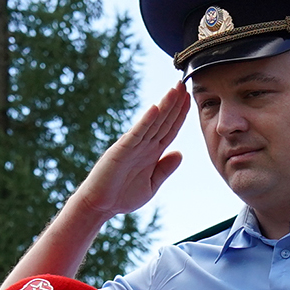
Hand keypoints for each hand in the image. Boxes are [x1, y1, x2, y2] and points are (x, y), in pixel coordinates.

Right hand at [75, 87, 189, 219]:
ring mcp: (133, 146)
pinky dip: (146, 121)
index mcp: (152, 153)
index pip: (170, 129)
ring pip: (152, 123)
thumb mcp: (151, 184)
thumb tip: (180, 153)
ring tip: (174, 89)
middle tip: (184, 84)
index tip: (189, 99)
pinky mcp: (121, 150)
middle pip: (163, 121)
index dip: (180, 115)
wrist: (100, 206)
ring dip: (164, 106)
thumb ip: (164, 169)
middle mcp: (143, 145)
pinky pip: (137, 133)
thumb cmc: (122, 196)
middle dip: (175, 103)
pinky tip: (155, 109)